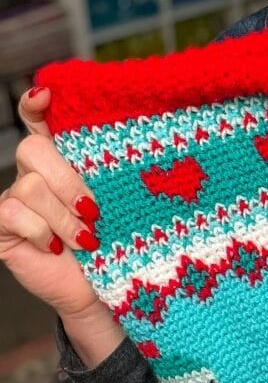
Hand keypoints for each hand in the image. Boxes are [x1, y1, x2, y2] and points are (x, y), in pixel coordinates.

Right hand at [0, 87, 124, 365]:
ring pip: (29, 185)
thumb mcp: (124, 196)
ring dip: (63, 216)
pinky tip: (57, 248)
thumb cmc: (122, 237)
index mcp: (66, 155)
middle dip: (67, 178)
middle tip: (93, 208)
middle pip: (33, 147)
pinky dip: (42, 231)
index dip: (37, 104)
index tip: (46, 95)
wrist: (108, 288)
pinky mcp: (2, 227)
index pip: (40, 118)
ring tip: (85, 238)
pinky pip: (12, 212)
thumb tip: (139, 130)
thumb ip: (115, 165)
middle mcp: (35, 171)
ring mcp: (15, 199)